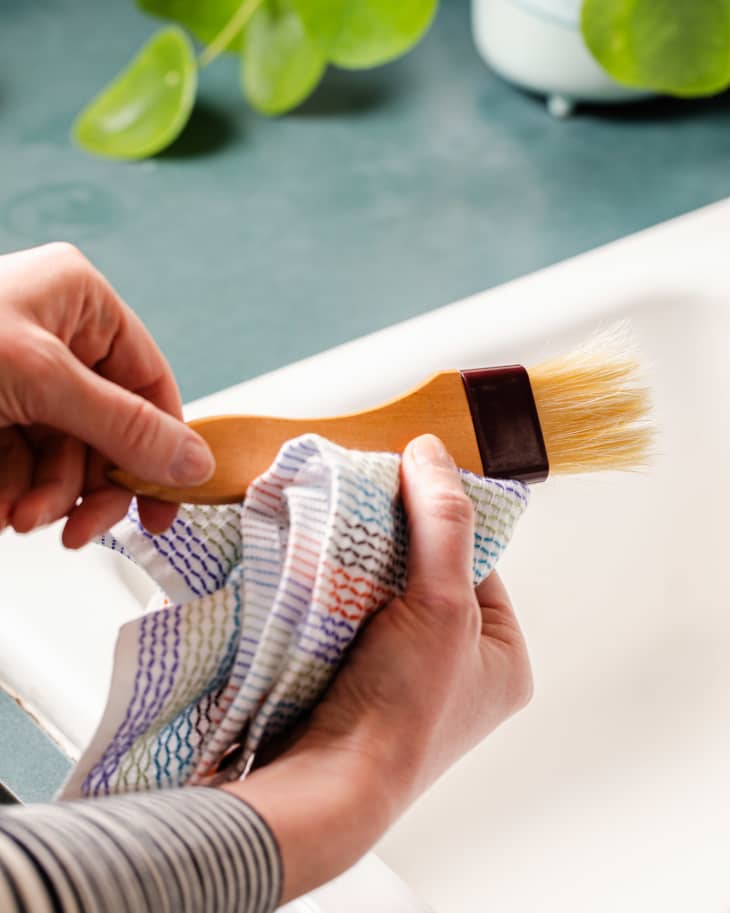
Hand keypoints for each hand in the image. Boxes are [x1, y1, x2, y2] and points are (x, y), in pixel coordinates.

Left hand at [0, 243, 214, 546]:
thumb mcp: (40, 379)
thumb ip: (124, 426)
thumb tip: (193, 460)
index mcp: (80, 303)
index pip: (150, 382)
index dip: (163, 447)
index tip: (162, 506)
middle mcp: (56, 338)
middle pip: (110, 430)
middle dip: (86, 484)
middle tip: (77, 527)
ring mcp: (21, 379)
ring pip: (67, 456)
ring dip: (45, 496)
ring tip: (14, 513)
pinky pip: (25, 466)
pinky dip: (11, 493)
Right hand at [226, 434, 531, 902]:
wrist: (326, 788)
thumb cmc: (405, 709)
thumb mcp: (443, 604)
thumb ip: (442, 523)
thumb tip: (430, 451)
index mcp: (502, 657)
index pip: (477, 559)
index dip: (442, 518)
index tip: (403, 481)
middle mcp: (460, 670)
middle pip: (427, 573)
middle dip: (393, 540)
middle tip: (359, 500)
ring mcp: (407, 678)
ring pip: (384, 592)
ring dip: (358, 563)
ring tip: (332, 526)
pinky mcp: (359, 683)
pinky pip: (351, 616)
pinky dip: (334, 591)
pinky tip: (314, 567)